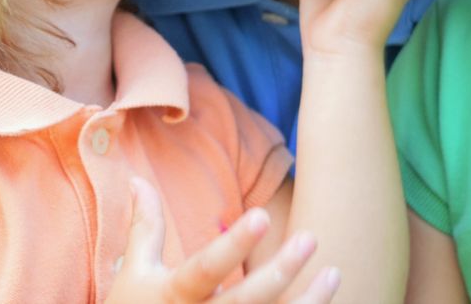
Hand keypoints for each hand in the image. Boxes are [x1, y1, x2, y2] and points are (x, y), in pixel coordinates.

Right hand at [106, 177, 340, 303]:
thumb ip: (145, 227)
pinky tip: (326, 302)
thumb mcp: (135, 273)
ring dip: (307, 303)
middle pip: (247, 301)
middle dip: (280, 271)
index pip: (207, 268)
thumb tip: (138, 178)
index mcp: (175, 296)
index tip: (263, 216)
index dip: (235, 245)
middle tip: (310, 238)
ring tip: (334, 274)